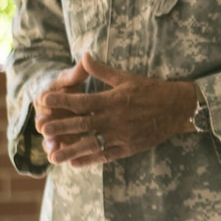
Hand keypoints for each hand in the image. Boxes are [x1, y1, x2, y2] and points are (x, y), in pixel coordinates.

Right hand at [33, 58, 91, 156]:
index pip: (45, 99)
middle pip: (46, 121)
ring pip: (53, 138)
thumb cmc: (71, 84)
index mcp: (48, 97)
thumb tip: (86, 56)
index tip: (45, 100)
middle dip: (47, 125)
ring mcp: (55, 129)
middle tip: (46, 130)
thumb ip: (79, 71)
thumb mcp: (73, 77)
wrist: (71, 97)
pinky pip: (63, 149)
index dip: (46, 100)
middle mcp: (47, 115)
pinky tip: (70, 161)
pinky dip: (66, 154)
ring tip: (54, 150)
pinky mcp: (63, 140)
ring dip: (53, 144)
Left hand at [36, 52, 197, 166]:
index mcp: (114, 100)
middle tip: (42, 129)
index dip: (62, 101)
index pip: (83, 101)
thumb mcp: (127, 78)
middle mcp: (116, 118)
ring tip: (53, 156)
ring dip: (71, 150)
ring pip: (92, 144)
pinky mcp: (129, 147)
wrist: (178, 108)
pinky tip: (75, 164)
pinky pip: (106, 155)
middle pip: (83, 124)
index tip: (44, 101)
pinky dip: (90, 160)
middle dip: (61, 127)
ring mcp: (122, 134)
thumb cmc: (152, 90)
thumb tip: (85, 56)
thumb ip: (103, 71)